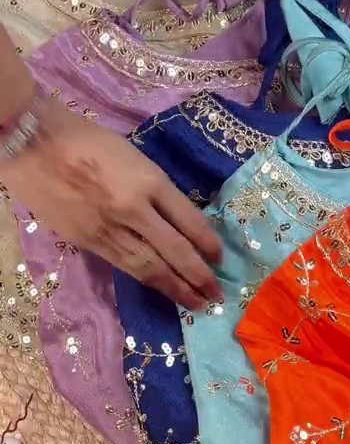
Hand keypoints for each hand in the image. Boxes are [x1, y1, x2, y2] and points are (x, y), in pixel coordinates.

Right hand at [2, 101, 221, 309]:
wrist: (35, 144)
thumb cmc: (86, 140)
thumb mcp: (133, 157)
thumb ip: (154, 188)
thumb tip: (176, 220)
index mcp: (149, 180)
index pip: (189, 220)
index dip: (208, 243)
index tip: (220, 258)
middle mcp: (133, 208)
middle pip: (175, 251)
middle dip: (199, 276)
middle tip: (217, 294)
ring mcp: (108, 228)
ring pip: (150, 267)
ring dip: (176, 288)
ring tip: (196, 303)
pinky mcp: (86, 241)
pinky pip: (124, 265)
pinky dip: (146, 280)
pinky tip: (161, 289)